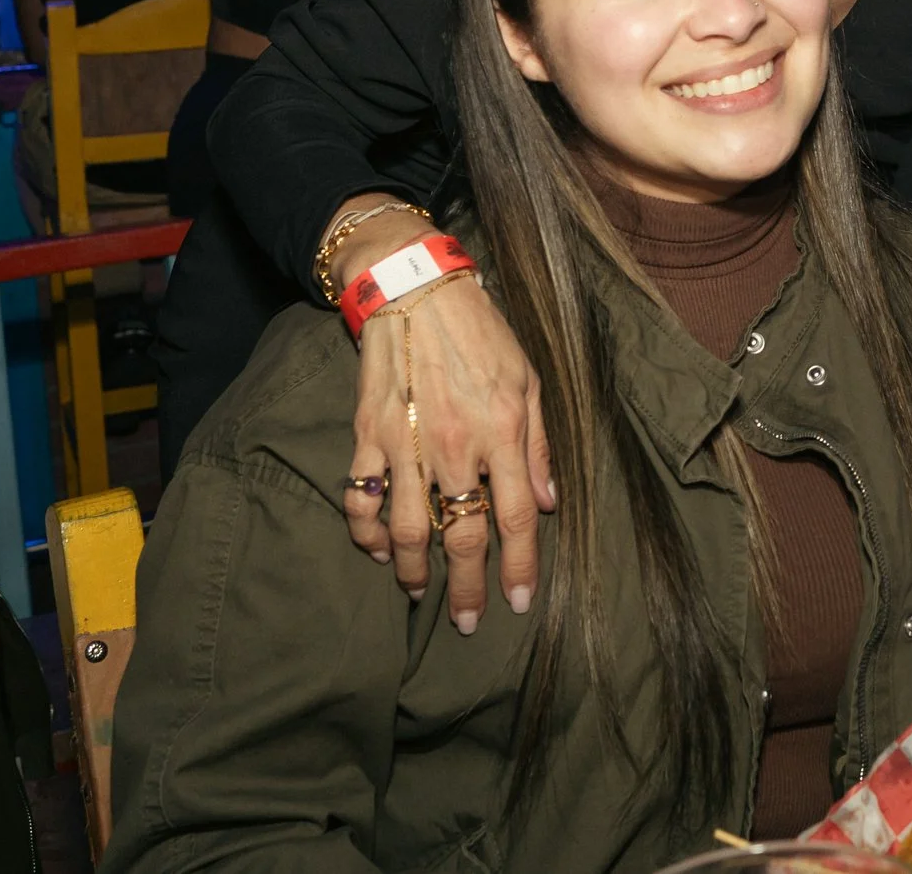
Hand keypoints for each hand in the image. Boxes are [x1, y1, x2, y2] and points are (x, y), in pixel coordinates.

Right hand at [344, 263, 553, 632]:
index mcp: (503, 432)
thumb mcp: (530, 379)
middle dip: (468, 587)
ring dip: (413, 570)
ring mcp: (408, 442)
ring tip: (420, 592)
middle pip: (464, 535)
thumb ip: (539, 445)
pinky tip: (378, 549)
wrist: (415, 287)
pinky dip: (366, 531)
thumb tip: (549, 503)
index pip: (516, 518)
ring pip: (409, 528)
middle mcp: (456, 445)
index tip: (516, 602)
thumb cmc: (481, 331)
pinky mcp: (369, 432)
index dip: (519, 567)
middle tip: (468, 623)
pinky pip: (363, 496)